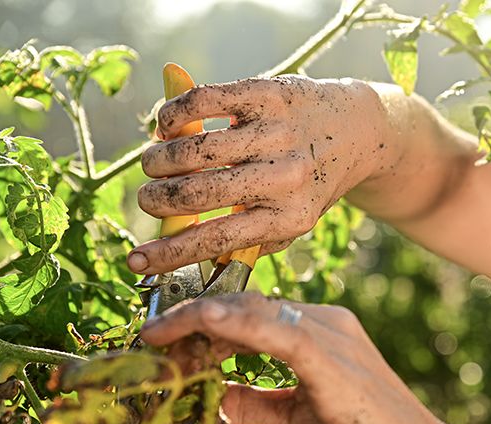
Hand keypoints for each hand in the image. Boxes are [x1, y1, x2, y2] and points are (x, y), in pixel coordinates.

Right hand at [128, 75, 396, 274]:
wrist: (356, 132)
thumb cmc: (309, 184)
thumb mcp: (290, 220)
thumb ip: (247, 241)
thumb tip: (186, 259)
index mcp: (289, 217)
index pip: (217, 240)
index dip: (168, 254)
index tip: (134, 261)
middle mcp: (285, 177)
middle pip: (196, 193)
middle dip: (157, 199)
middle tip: (147, 198)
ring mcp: (277, 133)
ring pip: (194, 149)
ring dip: (159, 159)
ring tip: (153, 163)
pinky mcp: (269, 94)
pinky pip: (202, 101)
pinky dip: (172, 115)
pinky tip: (165, 126)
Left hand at [139, 293, 449, 423]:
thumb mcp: (298, 418)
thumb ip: (258, 402)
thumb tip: (213, 397)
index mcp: (320, 332)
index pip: (251, 316)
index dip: (204, 328)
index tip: (165, 347)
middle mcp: (325, 321)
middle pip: (245, 307)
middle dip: (192, 321)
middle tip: (150, 342)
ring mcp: (331, 334)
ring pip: (252, 311)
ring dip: (199, 320)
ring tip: (158, 337)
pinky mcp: (331, 357)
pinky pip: (274, 329)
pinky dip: (233, 323)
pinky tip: (200, 322)